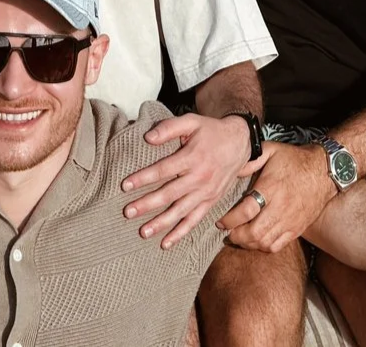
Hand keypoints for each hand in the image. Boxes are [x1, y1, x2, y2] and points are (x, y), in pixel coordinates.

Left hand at [125, 112, 255, 248]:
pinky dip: (180, 233)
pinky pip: (194, 220)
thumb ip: (169, 128)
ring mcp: (206, 193)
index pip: (163, 170)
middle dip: (147, 205)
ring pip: (180, 212)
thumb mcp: (191, 122)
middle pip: (169, 194)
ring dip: (161, 223)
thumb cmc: (211, 131)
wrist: (240, 143)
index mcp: (192, 158)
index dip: (143, 178)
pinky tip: (166, 243)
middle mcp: (200, 178)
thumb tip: (148, 138)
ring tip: (143, 232)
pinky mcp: (211, 202)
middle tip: (128, 212)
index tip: (125, 185)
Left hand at [220, 142, 334, 253]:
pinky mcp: (297, 229)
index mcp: (271, 188)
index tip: (220, 222)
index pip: (246, 211)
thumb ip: (251, 159)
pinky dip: (263, 247)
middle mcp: (280, 208)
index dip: (230, 220)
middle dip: (236, 236)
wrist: (325, 171)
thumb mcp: (272, 150)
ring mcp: (289, 221)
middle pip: (254, 233)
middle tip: (228, 232)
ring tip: (240, 237)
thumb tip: (233, 169)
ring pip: (264, 243)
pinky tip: (257, 240)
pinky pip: (277, 246)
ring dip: (248, 243)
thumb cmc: (295, 160)